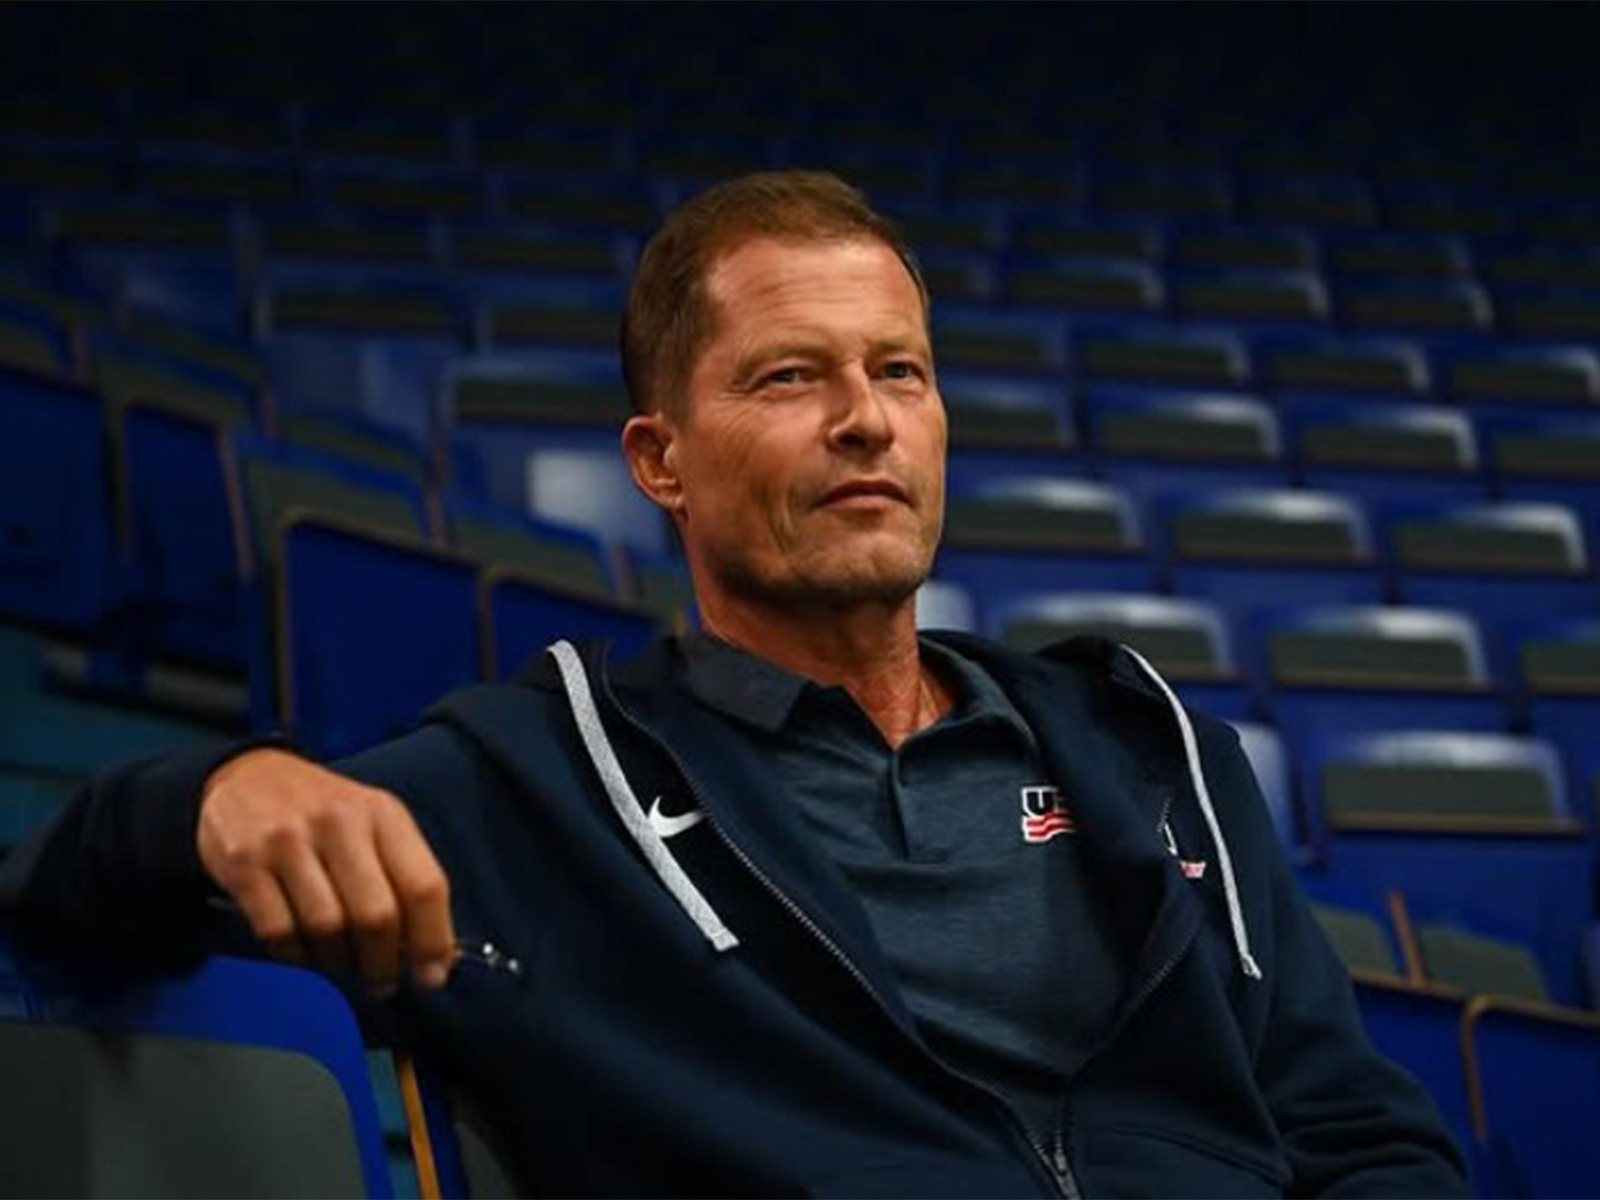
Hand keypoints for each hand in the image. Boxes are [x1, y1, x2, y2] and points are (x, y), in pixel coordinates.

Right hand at [196, 747, 455, 995]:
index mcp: (384, 814)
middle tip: (382, 983)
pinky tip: (302, 953)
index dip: (434, 940)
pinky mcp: (244, 863)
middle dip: (383, 964)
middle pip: (377, 915)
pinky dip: (295, 956)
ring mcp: (288, 841)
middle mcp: (340, 823)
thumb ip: (402, 876)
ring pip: (328, 929)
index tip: (432, 975)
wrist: (247, 776)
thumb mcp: (373, 823)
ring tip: (341, 965)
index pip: (424, 885)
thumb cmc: (323, 812)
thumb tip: (430, 952)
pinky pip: (278, 931)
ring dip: (338, 963)